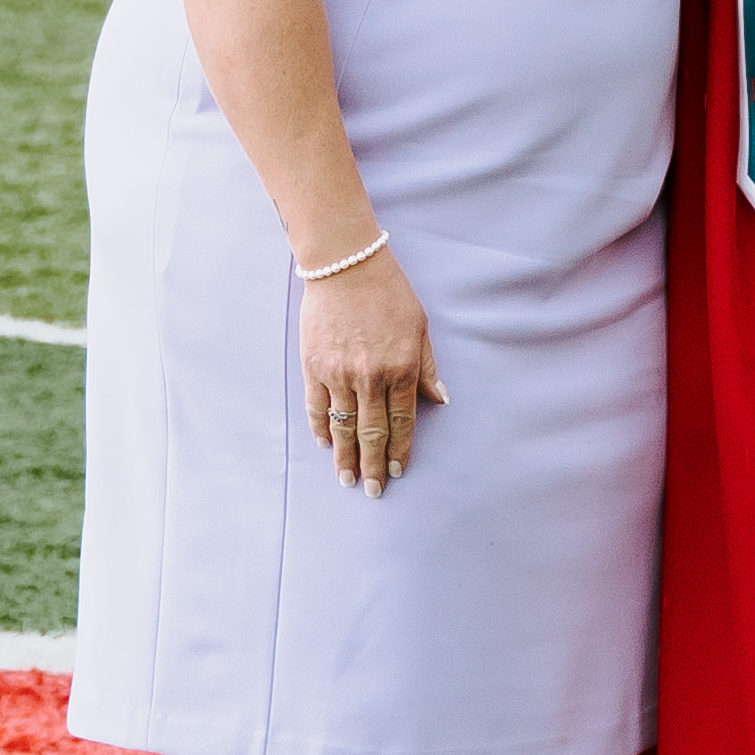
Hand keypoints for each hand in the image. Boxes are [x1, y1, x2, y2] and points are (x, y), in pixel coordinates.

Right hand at [300, 250, 442, 491]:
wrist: (345, 263)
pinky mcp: (314, 366)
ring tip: (346, 480)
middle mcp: (371, 376)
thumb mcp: (419, 326)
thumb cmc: (387, 291)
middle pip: (371, 432)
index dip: (399, 450)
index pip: (402, 422)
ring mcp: (339, 373)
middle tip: (372, 491)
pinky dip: (321, 428)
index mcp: (401, 367)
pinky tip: (325, 444)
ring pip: (343, 426)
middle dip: (372, 466)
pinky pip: (316, 407)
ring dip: (345, 457)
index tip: (396, 472)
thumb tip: (439, 400)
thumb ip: (427, 367)